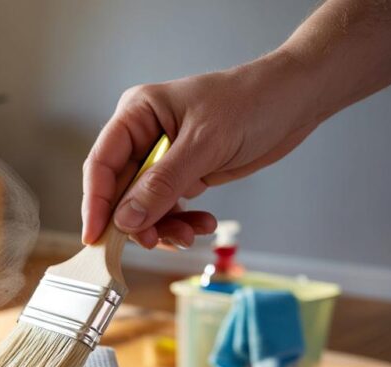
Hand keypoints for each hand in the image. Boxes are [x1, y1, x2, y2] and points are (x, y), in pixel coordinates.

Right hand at [82, 51, 318, 248]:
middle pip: (121, 191)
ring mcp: (163, 156)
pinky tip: (203, 224)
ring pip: (145, 205)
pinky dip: (183, 221)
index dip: (96, 203)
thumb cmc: (252, 102)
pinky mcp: (183, 173)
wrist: (296, 100)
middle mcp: (143, 136)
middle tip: (155, 242)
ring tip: (190, 235)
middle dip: (137, 220)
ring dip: (163, 225)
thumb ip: (162, 184)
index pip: (102, 164)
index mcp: (136, 114)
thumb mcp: (205, 144)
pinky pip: (170, 206)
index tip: (95, 237)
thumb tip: (126, 219)